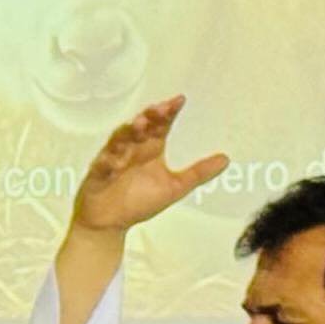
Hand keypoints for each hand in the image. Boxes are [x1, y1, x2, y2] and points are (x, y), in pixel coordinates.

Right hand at [72, 97, 228, 236]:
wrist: (109, 222)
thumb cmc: (138, 201)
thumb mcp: (174, 187)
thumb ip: (198, 173)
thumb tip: (226, 159)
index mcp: (150, 148)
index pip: (160, 125)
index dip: (168, 112)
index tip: (180, 101)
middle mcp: (132, 149)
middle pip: (140, 127)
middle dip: (149, 116)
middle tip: (161, 108)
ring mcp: (113, 159)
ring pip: (120, 141)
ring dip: (129, 132)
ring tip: (140, 125)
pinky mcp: (98, 175)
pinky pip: (103, 166)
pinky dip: (109, 162)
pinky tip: (116, 159)